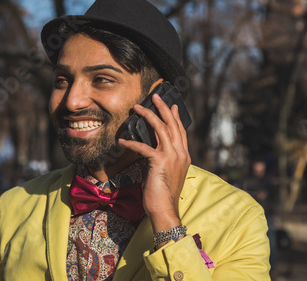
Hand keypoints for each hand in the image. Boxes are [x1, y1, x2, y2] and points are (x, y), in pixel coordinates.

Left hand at [118, 94, 190, 234]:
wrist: (165, 210)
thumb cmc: (163, 195)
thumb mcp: (168, 174)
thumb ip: (165, 160)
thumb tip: (156, 151)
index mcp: (184, 157)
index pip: (181, 132)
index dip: (176, 117)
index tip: (172, 106)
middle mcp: (180, 154)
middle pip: (173, 125)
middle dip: (163, 108)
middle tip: (155, 96)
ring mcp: (172, 157)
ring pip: (161, 129)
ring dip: (148, 115)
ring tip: (137, 108)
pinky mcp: (159, 162)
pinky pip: (144, 147)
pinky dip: (132, 143)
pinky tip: (122, 140)